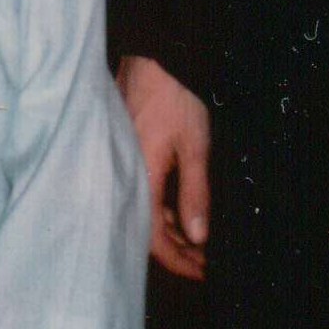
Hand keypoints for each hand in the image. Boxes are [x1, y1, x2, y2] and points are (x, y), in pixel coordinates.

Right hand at [118, 53, 209, 279]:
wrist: (154, 57)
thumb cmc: (176, 97)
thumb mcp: (194, 146)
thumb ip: (195, 192)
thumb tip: (198, 237)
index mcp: (140, 180)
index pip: (154, 239)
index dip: (178, 261)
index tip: (203, 271)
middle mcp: (125, 178)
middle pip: (146, 230)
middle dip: (177, 250)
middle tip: (205, 262)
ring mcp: (123, 166)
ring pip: (143, 211)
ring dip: (169, 229)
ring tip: (197, 241)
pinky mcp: (126, 154)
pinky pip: (140, 192)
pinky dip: (159, 207)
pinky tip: (177, 211)